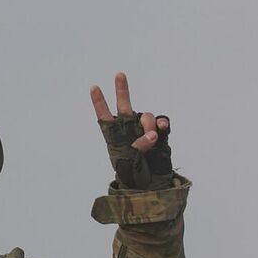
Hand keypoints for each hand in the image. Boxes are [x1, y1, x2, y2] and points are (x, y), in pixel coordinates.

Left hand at [89, 72, 174, 190]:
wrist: (150, 182)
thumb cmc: (133, 174)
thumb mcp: (128, 163)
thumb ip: (138, 146)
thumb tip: (152, 134)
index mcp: (113, 135)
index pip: (104, 115)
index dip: (99, 102)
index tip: (94, 87)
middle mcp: (128, 127)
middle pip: (124, 104)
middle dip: (122, 89)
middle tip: (119, 74)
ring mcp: (144, 128)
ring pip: (146, 115)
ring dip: (148, 124)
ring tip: (150, 139)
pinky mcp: (160, 132)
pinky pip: (162, 122)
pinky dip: (163, 123)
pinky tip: (162, 129)